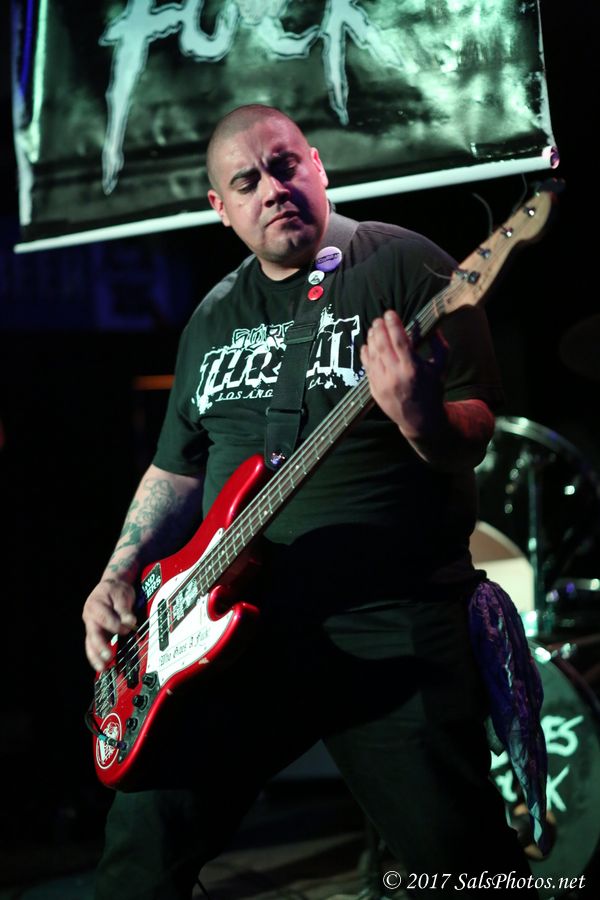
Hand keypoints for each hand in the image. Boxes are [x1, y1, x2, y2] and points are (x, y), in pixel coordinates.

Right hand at [82, 578, 136, 671]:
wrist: (110, 586)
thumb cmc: (116, 590)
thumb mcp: (122, 594)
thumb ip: (124, 609)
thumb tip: (130, 621)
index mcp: (95, 605)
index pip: (104, 618)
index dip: (115, 625)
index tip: (128, 628)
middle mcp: (89, 617)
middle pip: (93, 634)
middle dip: (100, 646)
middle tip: (108, 656)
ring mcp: (91, 626)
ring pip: (90, 643)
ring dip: (95, 657)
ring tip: (102, 668)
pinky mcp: (94, 633)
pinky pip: (92, 646)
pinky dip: (96, 657)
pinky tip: (101, 666)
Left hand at [359, 309, 447, 440]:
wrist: (421, 419)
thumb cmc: (433, 390)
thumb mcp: (441, 368)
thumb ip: (439, 345)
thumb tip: (433, 326)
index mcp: (412, 369)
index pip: (399, 340)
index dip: (393, 324)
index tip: (390, 313)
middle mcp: (395, 376)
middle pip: (382, 345)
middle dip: (379, 329)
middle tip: (379, 320)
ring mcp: (382, 383)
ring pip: (372, 355)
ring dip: (371, 339)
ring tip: (374, 329)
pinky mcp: (374, 389)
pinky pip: (366, 367)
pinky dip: (365, 354)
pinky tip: (367, 345)